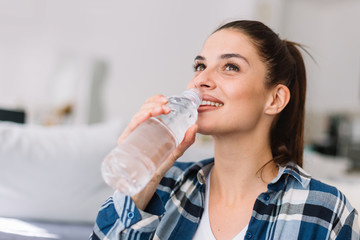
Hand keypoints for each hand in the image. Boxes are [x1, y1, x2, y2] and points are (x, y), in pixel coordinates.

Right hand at [117, 94, 197, 209]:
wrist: (144, 188)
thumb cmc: (156, 168)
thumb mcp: (174, 153)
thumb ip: (185, 142)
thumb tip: (195, 127)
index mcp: (147, 128)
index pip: (148, 109)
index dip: (156, 100)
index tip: (167, 100)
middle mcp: (137, 130)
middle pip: (142, 110)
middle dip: (154, 103)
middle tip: (167, 105)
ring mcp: (130, 136)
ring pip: (137, 116)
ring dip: (149, 109)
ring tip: (162, 108)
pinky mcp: (125, 144)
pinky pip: (130, 127)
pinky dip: (138, 118)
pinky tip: (147, 115)